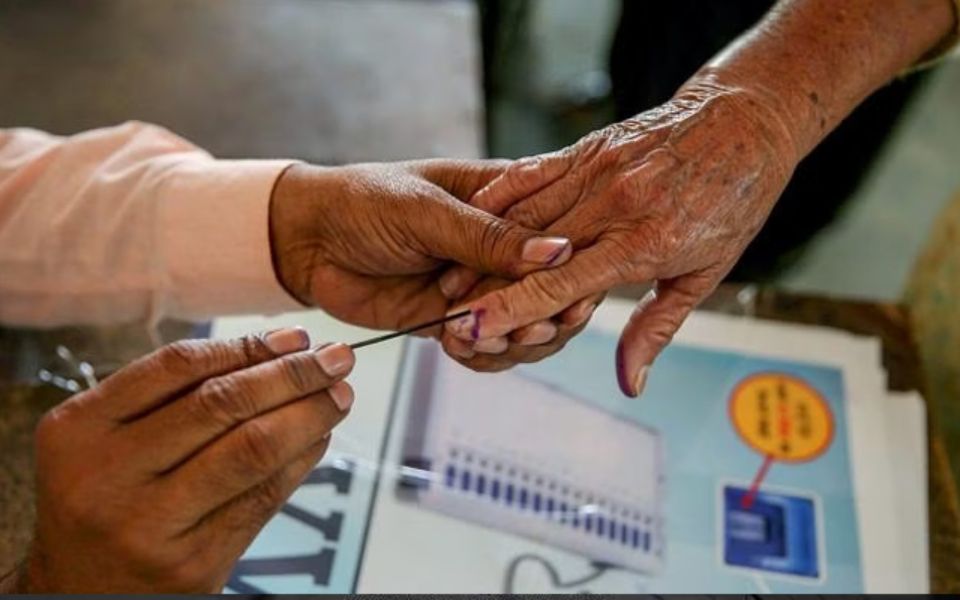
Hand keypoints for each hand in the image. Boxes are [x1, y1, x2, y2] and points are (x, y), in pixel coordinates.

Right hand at [8, 329, 353, 591]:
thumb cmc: (103, 501)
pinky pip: (263, 497)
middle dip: (293, 374)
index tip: (294, 338)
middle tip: (336, 359)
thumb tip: (279, 353)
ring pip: (252, 449)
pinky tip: (318, 439)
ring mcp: (151, 524)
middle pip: (222, 403)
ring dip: (309, 415)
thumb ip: (173, 398)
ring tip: (338, 395)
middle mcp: (108, 475)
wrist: (78, 593)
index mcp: (79, 430)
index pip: (178, 366)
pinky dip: (301, 460)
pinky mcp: (193, 563)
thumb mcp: (106, 441)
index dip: (247, 346)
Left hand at [269, 160, 571, 334]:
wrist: (305, 240)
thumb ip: (488, 237)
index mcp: (507, 200)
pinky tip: (461, 347)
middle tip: (533, 328)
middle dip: (546, 313)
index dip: (573, 269)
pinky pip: (487, 346)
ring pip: (525, 323)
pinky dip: (482, 355)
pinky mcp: (454, 319)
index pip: (562, 234)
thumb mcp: (426, 210)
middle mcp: (500, 245)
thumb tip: (557, 252)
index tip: (573, 295)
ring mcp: (479, 285)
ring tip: (492, 340)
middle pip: (553, 289)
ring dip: (516, 339)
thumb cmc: (362, 201)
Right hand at [442, 78, 797, 394]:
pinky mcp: (588, 147)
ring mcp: (597, 170)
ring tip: (448, 279)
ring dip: (481, 249)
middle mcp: (613, 205)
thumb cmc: (732, 201)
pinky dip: (499, 198)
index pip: (560, 286)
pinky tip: (472, 217)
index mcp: (643, 243)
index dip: (510, 310)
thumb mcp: (705, 274)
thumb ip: (656, 328)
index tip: (472, 331)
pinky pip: (532, 173)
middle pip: (529, 254)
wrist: (747, 120)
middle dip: (483, 288)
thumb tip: (629, 383)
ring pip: (522, 214)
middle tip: (445, 316)